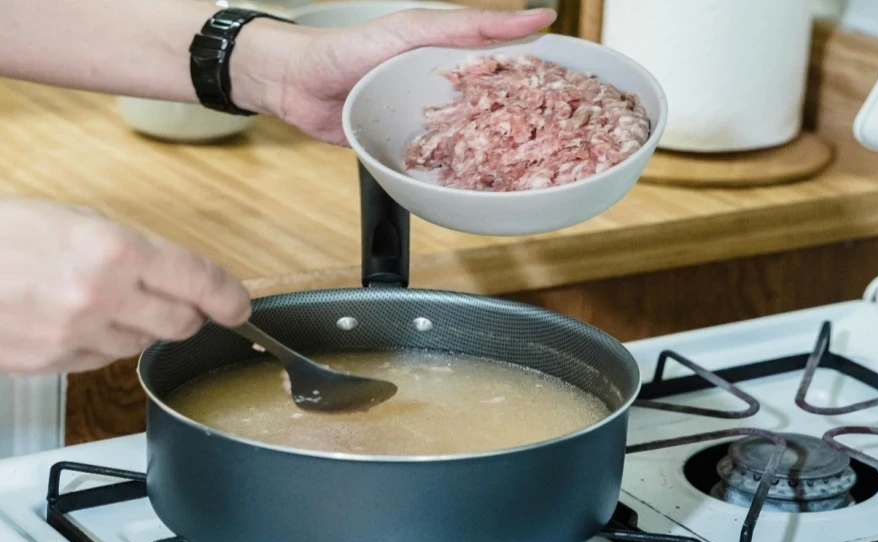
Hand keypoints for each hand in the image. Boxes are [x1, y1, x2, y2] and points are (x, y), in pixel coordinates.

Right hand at [0, 199, 250, 374]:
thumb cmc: (1, 233)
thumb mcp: (75, 218)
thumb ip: (133, 250)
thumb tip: (176, 275)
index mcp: (115, 250)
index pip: (199, 281)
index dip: (228, 296)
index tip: (239, 305)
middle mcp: (102, 297)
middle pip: (182, 323)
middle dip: (188, 314)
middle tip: (178, 301)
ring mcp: (76, 336)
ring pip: (142, 344)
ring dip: (139, 326)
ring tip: (102, 300)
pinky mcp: (53, 364)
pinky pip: (101, 360)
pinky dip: (102, 343)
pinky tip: (74, 319)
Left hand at [232, 8, 556, 143]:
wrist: (295, 86)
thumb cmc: (348, 49)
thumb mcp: (413, 29)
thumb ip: (466, 28)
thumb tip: (528, 18)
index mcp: (450, 54)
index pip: (505, 61)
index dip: (540, 72)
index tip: (579, 85)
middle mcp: (444, 87)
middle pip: (493, 105)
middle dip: (525, 120)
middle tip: (564, 135)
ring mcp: (427, 119)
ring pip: (472, 136)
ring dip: (495, 150)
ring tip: (533, 165)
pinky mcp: (409, 147)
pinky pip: (441, 161)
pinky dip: (459, 171)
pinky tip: (482, 182)